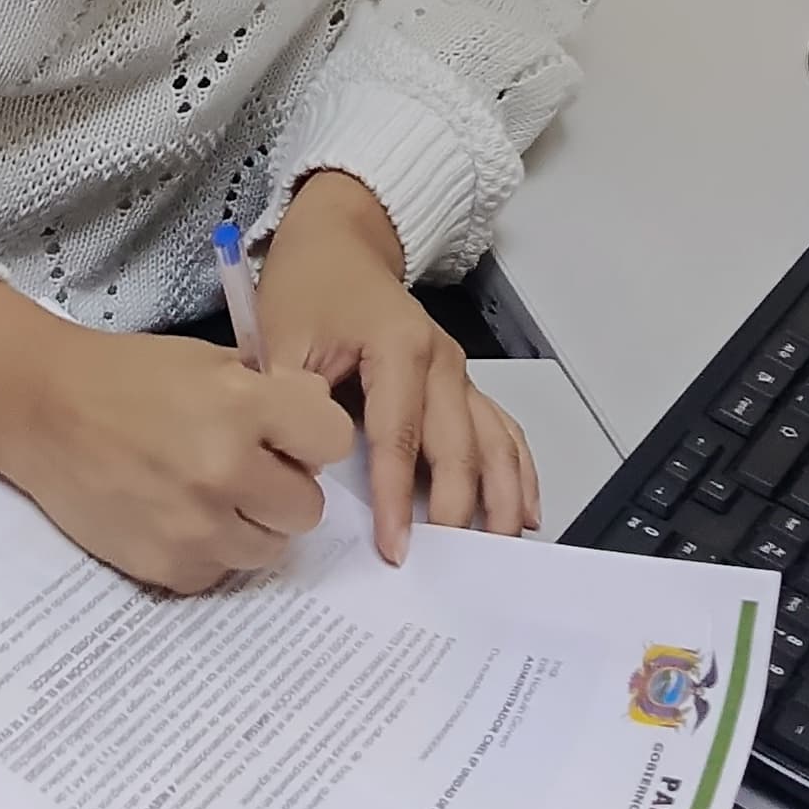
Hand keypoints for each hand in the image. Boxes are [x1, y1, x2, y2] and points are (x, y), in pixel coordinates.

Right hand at [0, 285, 352, 592]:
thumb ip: (271, 394)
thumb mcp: (209, 361)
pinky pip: (221, 572)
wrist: (41, 410)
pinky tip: (177, 516)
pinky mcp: (167, 566)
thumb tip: (315, 429)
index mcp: (241, 407)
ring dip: (250, 525)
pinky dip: (208, 550)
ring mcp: (196, 526)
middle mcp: (225, 472)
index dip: (311, 436)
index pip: (333, 441)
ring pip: (270, 549)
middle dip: (282, 487)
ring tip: (210, 495)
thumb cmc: (125, 377)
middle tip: (246, 468)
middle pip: (307, 508)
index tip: (286, 433)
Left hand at [257, 171, 538, 563]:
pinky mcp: (462, 383)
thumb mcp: (281, 338)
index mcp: (398, 347)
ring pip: (494, 441)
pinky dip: (517, 470)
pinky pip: (502, 429)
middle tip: (449, 565)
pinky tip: (526, 510)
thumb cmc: (309, 289)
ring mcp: (459, 372)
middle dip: (458, 510)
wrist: (339, 244)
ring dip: (502, 496)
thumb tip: (298, 470)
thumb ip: (290, 404)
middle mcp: (442, 361)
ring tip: (501, 547)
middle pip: (459, 447)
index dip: (398, 499)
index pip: (399, 439)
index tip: (396, 549)